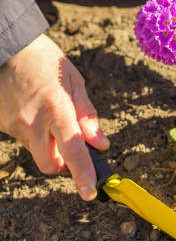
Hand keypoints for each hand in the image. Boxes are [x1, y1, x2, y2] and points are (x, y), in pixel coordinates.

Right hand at [0, 34, 108, 200]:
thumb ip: (87, 115)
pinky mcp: (1, 124)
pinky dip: (32, 133)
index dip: (83, 175)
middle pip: (50, 164)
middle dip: (64, 164)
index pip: (73, 151)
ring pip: (35, 153)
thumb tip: (100, 144)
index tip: (90, 193)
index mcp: (57, 109)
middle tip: (72, 147)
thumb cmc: (45, 61)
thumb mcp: (74, 82)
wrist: (7, 48)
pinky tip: (33, 110)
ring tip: (50, 118)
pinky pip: (22, 138)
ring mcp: (14, 125)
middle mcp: (33, 122)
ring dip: (48, 147)